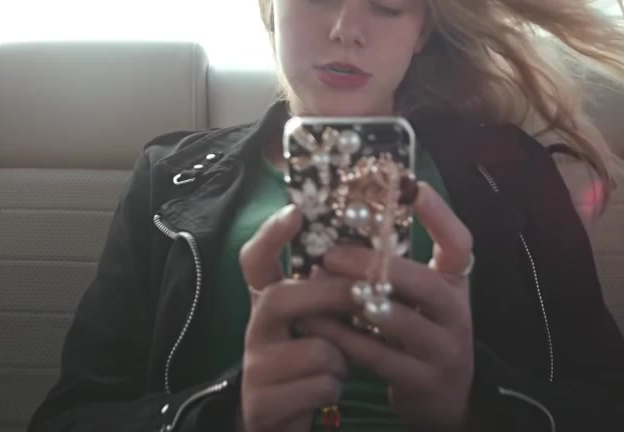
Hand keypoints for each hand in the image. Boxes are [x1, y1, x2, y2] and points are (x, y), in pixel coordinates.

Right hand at [237, 205, 356, 431]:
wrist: (278, 419)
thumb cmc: (307, 362)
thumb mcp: (314, 323)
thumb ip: (327, 293)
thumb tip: (368, 258)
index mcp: (266, 302)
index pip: (255, 261)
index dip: (271, 235)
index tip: (295, 212)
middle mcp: (254, 328)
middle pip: (281, 298)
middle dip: (331, 297)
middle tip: (364, 296)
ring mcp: (255, 366)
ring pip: (316, 350)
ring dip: (340, 360)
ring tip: (335, 366)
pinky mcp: (263, 403)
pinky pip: (319, 386)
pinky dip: (333, 390)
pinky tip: (324, 392)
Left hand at [297, 182, 474, 431]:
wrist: (444, 397)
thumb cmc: (421, 332)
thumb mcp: (421, 295)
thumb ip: (396, 264)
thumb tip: (352, 217)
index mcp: (456, 283)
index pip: (459, 244)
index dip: (439, 216)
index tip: (414, 187)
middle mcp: (457, 314)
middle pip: (427, 284)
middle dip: (377, 266)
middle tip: (332, 253)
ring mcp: (444, 350)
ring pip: (401, 322)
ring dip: (356, 302)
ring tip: (319, 285)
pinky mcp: (423, 382)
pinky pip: (380, 357)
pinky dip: (346, 339)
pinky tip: (318, 324)